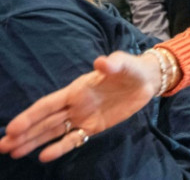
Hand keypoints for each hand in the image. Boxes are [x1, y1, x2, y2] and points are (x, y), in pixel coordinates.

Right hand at [0, 51, 160, 161]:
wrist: (145, 80)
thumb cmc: (129, 69)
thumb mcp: (123, 64)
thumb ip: (112, 64)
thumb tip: (101, 62)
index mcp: (76, 89)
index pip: (47, 105)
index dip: (30, 116)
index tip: (12, 129)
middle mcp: (75, 105)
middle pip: (44, 121)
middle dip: (24, 133)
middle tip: (2, 147)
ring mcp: (83, 117)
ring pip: (54, 132)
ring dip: (34, 142)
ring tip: (14, 153)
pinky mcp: (95, 126)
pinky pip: (75, 139)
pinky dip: (61, 147)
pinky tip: (45, 156)